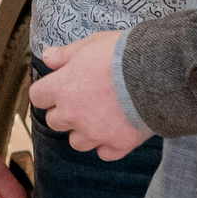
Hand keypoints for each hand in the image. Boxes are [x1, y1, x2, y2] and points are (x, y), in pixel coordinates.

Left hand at [30, 30, 150, 160]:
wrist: (158, 72)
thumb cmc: (122, 53)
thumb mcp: (90, 44)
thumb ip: (65, 54)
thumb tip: (47, 58)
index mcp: (62, 88)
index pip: (37, 97)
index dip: (47, 91)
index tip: (59, 86)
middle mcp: (73, 114)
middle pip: (55, 121)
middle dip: (65, 111)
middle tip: (84, 99)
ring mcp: (95, 133)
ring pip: (77, 142)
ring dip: (84, 131)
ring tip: (101, 116)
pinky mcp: (118, 144)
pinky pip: (105, 153)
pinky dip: (108, 145)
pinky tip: (117, 130)